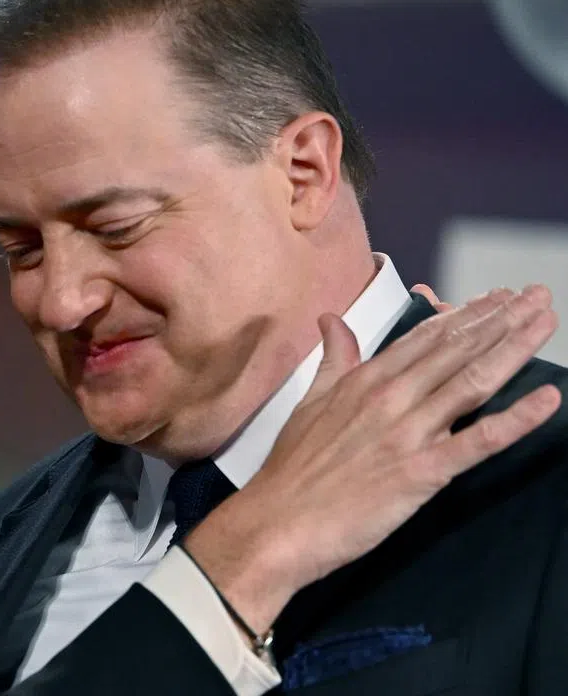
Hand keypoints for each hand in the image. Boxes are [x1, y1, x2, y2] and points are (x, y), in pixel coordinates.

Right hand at [185, 287, 559, 634]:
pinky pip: (479, 442)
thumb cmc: (291, 471)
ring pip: (472, 382)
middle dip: (502, 319)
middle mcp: (390, 398)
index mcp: (365, 380)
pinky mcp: (421, 472)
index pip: (425, 337)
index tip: (496, 298)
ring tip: (545, 321)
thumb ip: (333, 359)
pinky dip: (516, 420)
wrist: (278, 523)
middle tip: (537, 296)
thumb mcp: (309, 402)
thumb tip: (331, 320)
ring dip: (514, 349)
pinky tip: (547, 398)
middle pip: (456, 350)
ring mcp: (408, 433)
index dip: (465, 314)